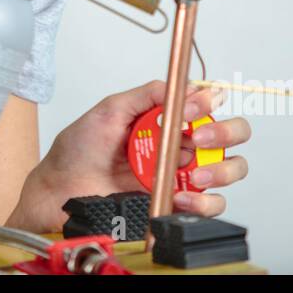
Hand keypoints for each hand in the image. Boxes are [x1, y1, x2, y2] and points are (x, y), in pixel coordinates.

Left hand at [9, 79, 251, 234]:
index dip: (212, 102)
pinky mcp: (176, 204)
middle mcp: (180, 145)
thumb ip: (148, 95)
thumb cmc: (78, 151)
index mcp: (167, 119)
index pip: (209, 105)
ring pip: (230, 168)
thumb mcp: (110, 109)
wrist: (61, 190)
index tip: (196, 107)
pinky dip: (203, 201)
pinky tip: (181, 195)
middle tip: (196, 138)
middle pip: (231, 134)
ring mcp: (181, 175)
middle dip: (224, 133)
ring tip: (194, 174)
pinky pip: (211, 205)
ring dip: (221, 169)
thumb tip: (186, 87)